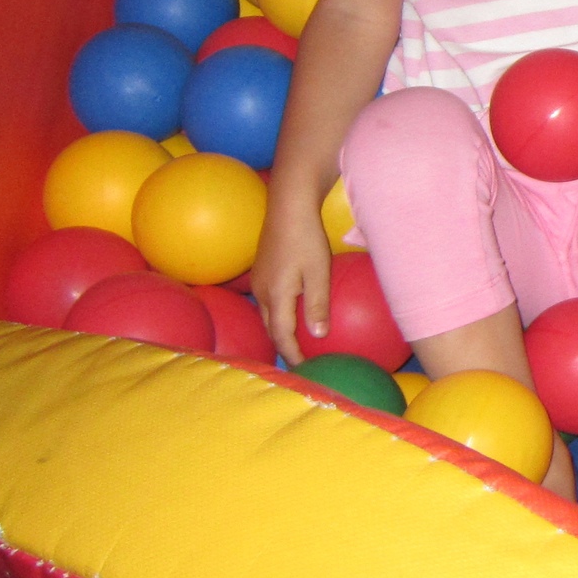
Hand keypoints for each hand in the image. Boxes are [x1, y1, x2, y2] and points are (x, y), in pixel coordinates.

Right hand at [253, 202, 332, 366]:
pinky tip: (293, 313)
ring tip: (296, 342)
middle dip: (284, 347)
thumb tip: (318, 335)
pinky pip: (269, 301)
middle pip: (271, 328)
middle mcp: (262, 292)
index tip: (305, 369)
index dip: (292, 354)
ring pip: (268, 315)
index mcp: (276, 296)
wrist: (287, 207)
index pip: (282, 335)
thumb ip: (317, 305)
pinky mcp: (261, 270)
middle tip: (302, 360)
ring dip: (280, 331)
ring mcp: (259, 281)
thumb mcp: (319, 273)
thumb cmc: (307, 238)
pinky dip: (279, 314)